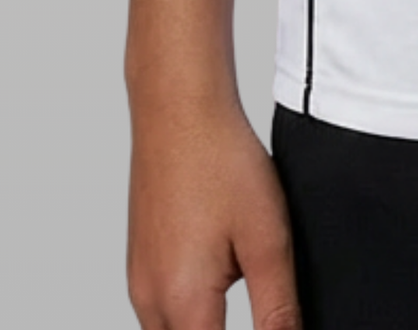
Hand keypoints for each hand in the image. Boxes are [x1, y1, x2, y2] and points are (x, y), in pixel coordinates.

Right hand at [126, 95, 300, 329]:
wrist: (179, 110)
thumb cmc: (220, 162)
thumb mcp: (267, 239)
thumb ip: (277, 309)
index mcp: (183, 303)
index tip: (272, 326)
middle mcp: (151, 301)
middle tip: (263, 310)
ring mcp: (140, 282)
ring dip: (206, 327)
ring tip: (241, 279)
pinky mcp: (140, 263)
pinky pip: (162, 311)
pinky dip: (192, 310)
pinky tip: (220, 273)